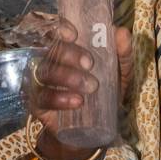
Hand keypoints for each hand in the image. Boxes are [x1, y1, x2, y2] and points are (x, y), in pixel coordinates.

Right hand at [27, 17, 131, 138]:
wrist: (92, 132)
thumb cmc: (103, 96)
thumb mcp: (119, 75)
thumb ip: (123, 54)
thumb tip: (121, 32)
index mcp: (67, 50)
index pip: (54, 31)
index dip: (59, 28)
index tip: (74, 33)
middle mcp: (51, 62)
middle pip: (51, 49)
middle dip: (70, 54)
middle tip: (90, 64)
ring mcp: (41, 82)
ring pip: (46, 71)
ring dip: (67, 76)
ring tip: (90, 87)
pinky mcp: (37, 103)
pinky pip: (43, 97)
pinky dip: (60, 98)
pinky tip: (77, 101)